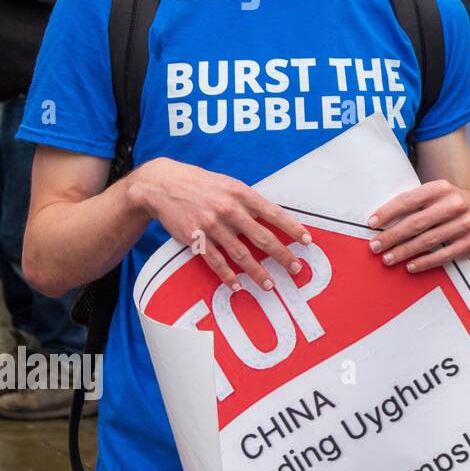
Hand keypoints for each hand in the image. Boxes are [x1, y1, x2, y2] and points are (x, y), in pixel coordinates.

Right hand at [128, 158, 309, 291]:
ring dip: (257, 272)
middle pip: (262, 237)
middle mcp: (228, 209)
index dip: (292, 228)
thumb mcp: (229, 184)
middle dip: (281, 255)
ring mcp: (211, 225)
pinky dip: (227, 276)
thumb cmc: (201, 184)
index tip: (306, 240)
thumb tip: (273, 217)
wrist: (162, 184)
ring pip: (240, 254)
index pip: (273, 213)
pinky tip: (237, 286)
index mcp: (241, 193)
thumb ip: (249, 200)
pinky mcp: (195, 238)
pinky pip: (215, 261)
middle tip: (295, 268)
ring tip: (270, 285)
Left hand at [367, 180, 469, 273]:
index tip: (371, 224)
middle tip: (375, 246)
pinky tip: (410, 266)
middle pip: (417, 223)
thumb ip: (412, 203)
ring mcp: (466, 223)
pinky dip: (425, 262)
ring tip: (387, 258)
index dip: (388, 212)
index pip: (409, 200)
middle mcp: (456, 204)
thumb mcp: (433, 196)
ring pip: (428, 241)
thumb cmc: (444, 206)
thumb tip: (378, 219)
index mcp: (441, 188)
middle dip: (392, 236)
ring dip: (404, 252)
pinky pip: (443, 255)